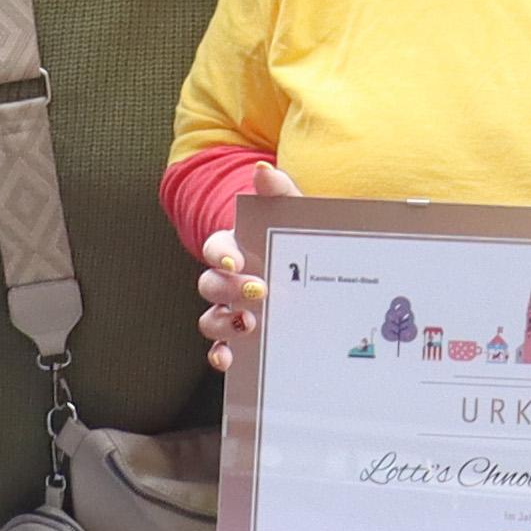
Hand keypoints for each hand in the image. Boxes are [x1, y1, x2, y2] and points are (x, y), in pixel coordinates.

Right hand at [189, 158, 301, 373]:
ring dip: (221, 323)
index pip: (216, 247)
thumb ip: (281, 194)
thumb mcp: (298, 218)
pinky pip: (221, 348)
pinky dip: (220, 354)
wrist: (320, 275)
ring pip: (209, 318)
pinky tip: (230, 359)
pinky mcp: (240, 338)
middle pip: (210, 284)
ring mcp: (231, 311)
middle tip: (258, 291)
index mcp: (237, 248)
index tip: (235, 259)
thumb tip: (263, 171)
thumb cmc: (299, 244)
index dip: (219, 253)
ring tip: (247, 324)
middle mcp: (228, 281)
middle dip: (227, 288)